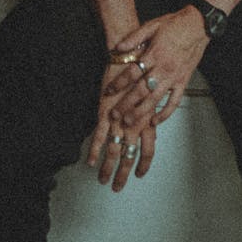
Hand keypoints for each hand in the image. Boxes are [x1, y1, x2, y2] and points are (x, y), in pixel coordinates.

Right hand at [87, 64, 156, 192]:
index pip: (148, 149)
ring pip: (114, 151)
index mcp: (148, 118)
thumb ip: (151, 112)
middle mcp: (135, 123)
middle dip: (123, 174)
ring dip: (107, 167)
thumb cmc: (143, 71)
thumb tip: (152, 126)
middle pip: (130, 156)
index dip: (143, 164)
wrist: (130, 55)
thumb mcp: (152, 94)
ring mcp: (119, 119)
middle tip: (117, 186)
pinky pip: (99, 136)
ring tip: (102, 180)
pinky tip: (89, 162)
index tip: (139, 174)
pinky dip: (94, 150)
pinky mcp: (105, 112)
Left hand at [106, 7, 208, 131]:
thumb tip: (118, 48)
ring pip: (155, 99)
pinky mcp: (183, 82)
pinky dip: (165, 113)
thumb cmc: (175, 24)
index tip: (109, 90)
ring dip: (141, 112)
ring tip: (129, 121)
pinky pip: (174, 102)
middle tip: (114, 114)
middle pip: (141, 91)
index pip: (132, 72)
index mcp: (154, 54)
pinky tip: (155, 121)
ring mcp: (174, 77)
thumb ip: (134, 38)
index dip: (119, 83)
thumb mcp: (152, 26)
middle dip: (126, 104)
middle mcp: (163, 68)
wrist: (198, 25)